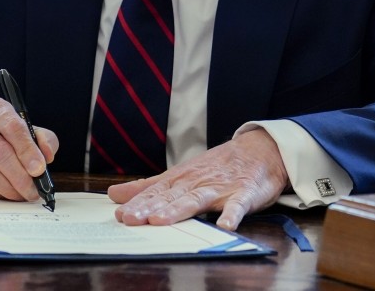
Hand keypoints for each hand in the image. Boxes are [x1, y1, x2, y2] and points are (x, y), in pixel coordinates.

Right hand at [0, 96, 57, 201]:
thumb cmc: (0, 135)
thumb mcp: (24, 129)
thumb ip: (42, 139)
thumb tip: (47, 156)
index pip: (12, 127)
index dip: (27, 150)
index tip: (39, 169)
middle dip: (21, 175)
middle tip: (34, 189)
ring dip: (10, 188)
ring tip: (23, 194)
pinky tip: (6, 192)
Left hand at [107, 128, 288, 230]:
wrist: (259, 150)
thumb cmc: (217, 166)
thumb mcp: (181, 174)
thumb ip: (149, 187)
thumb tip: (115, 194)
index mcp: (181, 179)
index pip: (156, 193)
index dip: (138, 204)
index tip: (120, 215)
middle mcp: (197, 183)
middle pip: (171, 197)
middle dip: (150, 208)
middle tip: (131, 218)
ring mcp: (220, 188)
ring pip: (196, 200)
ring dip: (178, 210)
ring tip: (161, 221)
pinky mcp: (244, 193)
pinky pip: (238, 205)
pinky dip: (232, 215)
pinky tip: (225, 226)